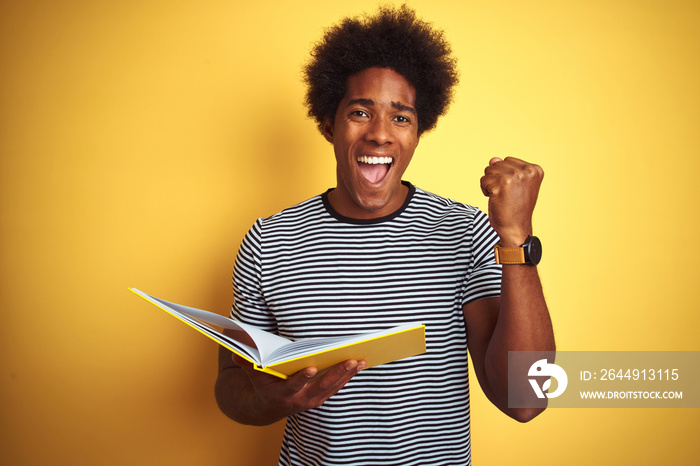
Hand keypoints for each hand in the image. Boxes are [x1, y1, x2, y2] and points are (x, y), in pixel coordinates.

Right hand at [231, 354, 365, 420]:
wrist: (267, 407)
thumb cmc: (261, 384)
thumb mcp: (252, 375)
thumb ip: (247, 363)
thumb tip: (236, 352)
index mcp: (283, 394)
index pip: (294, 386)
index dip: (302, 378)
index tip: (312, 367)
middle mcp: (300, 400)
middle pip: (322, 386)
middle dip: (337, 373)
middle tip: (351, 360)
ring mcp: (312, 400)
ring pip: (332, 387)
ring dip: (347, 374)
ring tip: (360, 359)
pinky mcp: (320, 397)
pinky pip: (336, 387)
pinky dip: (348, 376)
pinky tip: (358, 364)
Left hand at [480, 157, 543, 245]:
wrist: (515, 227)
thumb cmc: (515, 207)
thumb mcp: (514, 184)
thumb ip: (505, 168)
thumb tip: (493, 159)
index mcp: (535, 169)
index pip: (507, 160)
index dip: (504, 175)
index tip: (513, 190)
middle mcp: (527, 171)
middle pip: (497, 164)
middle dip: (496, 178)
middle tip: (506, 194)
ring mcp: (515, 177)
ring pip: (488, 170)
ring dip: (490, 184)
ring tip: (501, 196)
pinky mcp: (502, 184)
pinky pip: (483, 180)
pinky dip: (485, 190)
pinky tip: (495, 199)